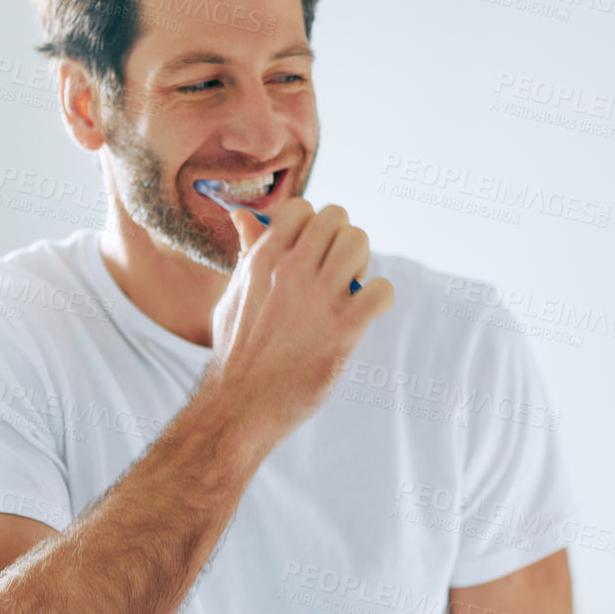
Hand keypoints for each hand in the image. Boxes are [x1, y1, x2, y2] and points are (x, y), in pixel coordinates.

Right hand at [204, 199, 394, 446]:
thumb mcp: (232, 295)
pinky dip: (380, 299)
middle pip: (337, 218)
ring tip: (349, 290)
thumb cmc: (236, 352)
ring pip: (360, 242)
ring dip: (361, 263)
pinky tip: (363, 314)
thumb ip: (247, 253)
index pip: (301, 208)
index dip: (312, 226)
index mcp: (263, 258)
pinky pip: (382, 290)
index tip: (311, 252)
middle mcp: (291, 270)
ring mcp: (319, 298)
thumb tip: (243, 215)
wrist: (240, 405)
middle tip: (335, 272)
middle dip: (340, 240)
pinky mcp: (344, 328)